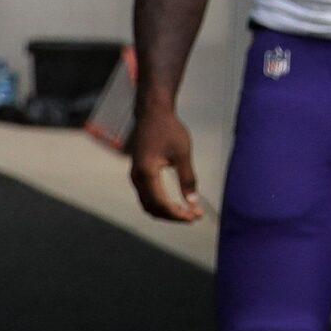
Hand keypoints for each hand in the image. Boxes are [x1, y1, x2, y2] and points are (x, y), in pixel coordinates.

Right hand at [127, 101, 204, 221]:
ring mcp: (134, 176)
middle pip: (153, 208)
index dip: (178, 214)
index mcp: (147, 172)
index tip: (195, 216)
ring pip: (148, 205)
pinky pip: (146, 197)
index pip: (161, 203)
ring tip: (187, 212)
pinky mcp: (137, 174)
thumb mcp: (182, 153)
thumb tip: (193, 202)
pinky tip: (176, 204)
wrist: (152, 113)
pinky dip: (160, 204)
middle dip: (173, 216)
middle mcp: (136, 177)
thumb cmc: (169, 129)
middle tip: (194, 217)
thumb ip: (187, 178)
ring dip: (166, 212)